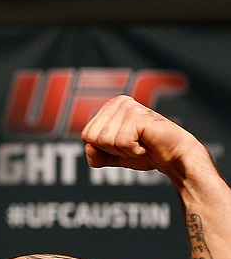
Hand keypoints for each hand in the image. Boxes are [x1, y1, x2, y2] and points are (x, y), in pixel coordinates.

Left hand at [81, 95, 197, 174]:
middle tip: (133, 144)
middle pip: (94, 138)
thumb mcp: (114, 157)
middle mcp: (118, 102)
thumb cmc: (145, 152)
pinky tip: (145, 143)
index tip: (123, 145)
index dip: (103, 148)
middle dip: (112, 149)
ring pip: (106, 140)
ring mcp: (128, 106)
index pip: (87, 135)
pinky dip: (133, 150)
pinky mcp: (137, 116)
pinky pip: (121, 143)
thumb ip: (97, 156)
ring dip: (124, 150)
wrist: (172, 155)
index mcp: (109, 108)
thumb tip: (88, 147)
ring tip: (140, 142)